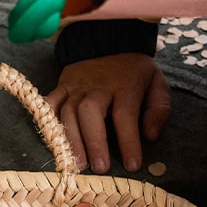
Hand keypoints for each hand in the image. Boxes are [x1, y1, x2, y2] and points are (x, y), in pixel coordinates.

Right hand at [46, 53, 170, 172]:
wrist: (107, 39)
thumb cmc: (134, 70)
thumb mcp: (157, 83)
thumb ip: (159, 110)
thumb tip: (150, 136)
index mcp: (125, 85)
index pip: (125, 115)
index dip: (128, 141)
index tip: (132, 165)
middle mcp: (98, 86)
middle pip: (91, 112)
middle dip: (94, 141)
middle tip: (99, 168)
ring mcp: (76, 86)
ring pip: (68, 111)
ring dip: (71, 139)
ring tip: (77, 163)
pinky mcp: (62, 86)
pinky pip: (50, 103)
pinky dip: (47, 121)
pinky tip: (52, 141)